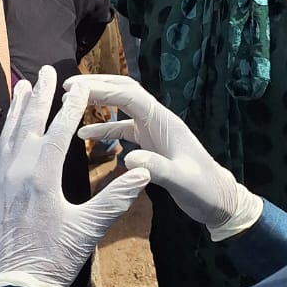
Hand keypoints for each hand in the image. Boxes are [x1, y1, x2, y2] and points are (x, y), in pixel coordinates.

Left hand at [0, 67, 149, 286]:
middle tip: (46, 71)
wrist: (14, 286)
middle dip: (39, 95)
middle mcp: (17, 171)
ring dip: (16, 110)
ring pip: (8, 134)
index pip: (59, 130)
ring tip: (21, 87)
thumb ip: (114, 199)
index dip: (72, 105)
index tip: (81, 85)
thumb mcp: (88, 230)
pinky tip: (0, 134)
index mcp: (42, 176)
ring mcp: (0, 181)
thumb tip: (141, 171)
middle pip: (29, 123)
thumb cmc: (54, 259)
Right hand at [64, 74, 262, 240]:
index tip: (74, 88)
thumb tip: (128, 158)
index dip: (101, 88)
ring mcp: (154, 131)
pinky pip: (124, 129)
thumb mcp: (181, 181)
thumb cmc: (204, 189)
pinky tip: (86, 135)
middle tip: (67, 88)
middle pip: (124, 92)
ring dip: (99, 103)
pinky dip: (105, 129)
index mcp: (164, 122)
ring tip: (71, 104)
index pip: (129, 95)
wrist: (219, 200)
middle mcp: (158, 120)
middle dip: (97, 86)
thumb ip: (157, 168)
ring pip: (123, 108)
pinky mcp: (151, 144)